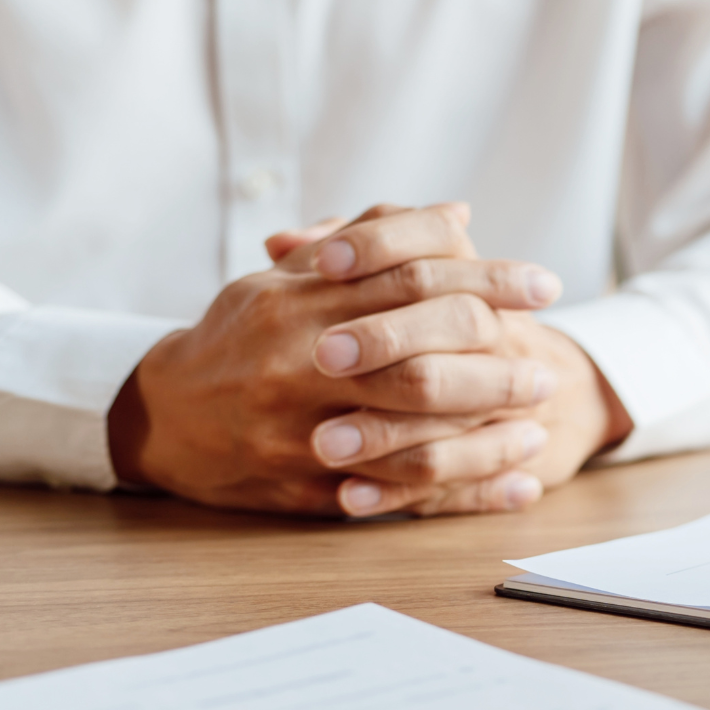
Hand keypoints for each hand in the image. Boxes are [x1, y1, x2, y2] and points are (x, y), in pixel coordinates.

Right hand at [110, 203, 626, 515]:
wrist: (163, 417)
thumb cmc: (240, 338)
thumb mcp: (289, 279)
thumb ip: (370, 246)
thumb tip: (456, 214)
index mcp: (302, 302)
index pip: (411, 281)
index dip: (486, 281)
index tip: (543, 286)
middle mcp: (302, 365)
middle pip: (420, 361)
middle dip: (495, 366)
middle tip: (547, 368)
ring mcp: (304, 431)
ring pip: (414, 435)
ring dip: (488, 435)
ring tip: (538, 427)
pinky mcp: (310, 487)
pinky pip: (403, 495)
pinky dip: (468, 494)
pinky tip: (519, 488)